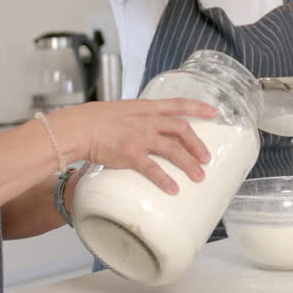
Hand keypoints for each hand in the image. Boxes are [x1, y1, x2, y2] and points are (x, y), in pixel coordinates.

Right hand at [50, 99, 215, 193]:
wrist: (79, 127)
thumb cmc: (95, 119)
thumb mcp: (122, 110)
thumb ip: (138, 118)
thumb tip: (147, 128)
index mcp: (146, 108)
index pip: (178, 104)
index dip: (197, 107)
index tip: (213, 112)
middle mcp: (147, 121)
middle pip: (182, 129)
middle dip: (197, 144)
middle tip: (206, 158)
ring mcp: (140, 137)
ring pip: (174, 150)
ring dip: (189, 164)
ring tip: (198, 176)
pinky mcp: (130, 154)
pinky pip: (153, 169)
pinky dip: (165, 179)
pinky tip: (173, 189)